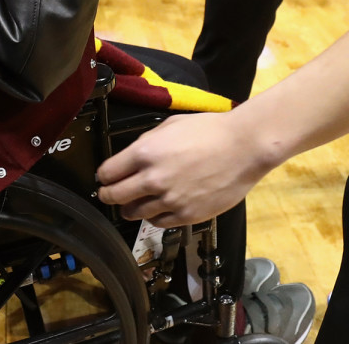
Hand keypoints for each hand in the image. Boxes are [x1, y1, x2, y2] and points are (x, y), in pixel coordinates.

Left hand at [96, 111, 271, 226]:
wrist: (244, 147)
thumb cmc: (211, 130)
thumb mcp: (171, 125)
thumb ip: (147, 142)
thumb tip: (132, 156)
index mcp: (145, 152)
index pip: (107, 173)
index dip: (104, 176)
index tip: (106, 178)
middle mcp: (152, 179)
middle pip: (115, 197)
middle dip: (110, 195)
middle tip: (111, 194)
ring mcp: (169, 200)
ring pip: (134, 213)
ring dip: (131, 208)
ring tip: (135, 203)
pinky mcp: (186, 215)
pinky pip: (158, 222)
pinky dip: (155, 216)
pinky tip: (159, 208)